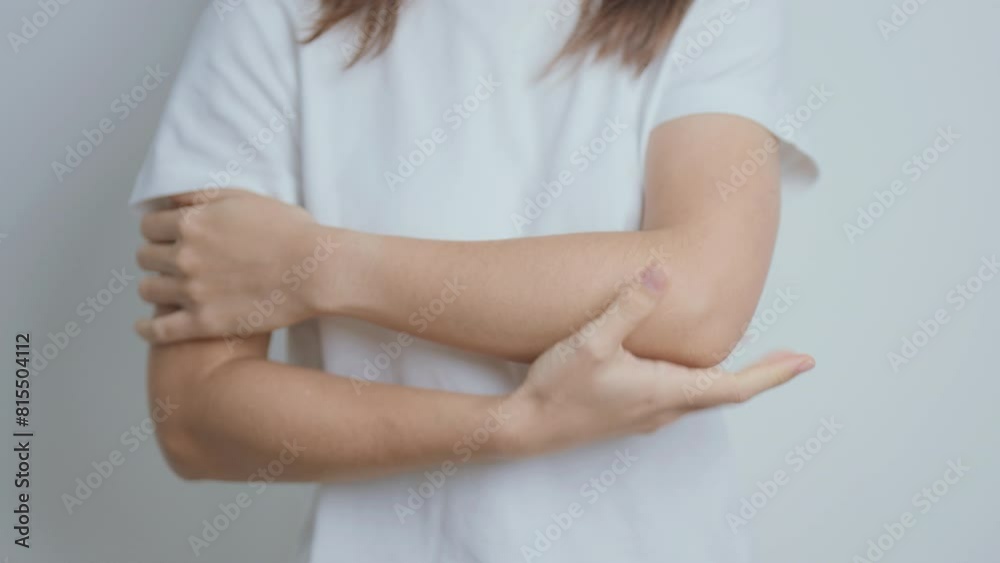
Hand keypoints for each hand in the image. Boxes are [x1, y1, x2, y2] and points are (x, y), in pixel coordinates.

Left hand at [134, 189, 340, 343]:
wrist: (315, 271)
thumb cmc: (291, 232)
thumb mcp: (246, 199)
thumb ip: (204, 196)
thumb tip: (171, 199)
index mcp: (192, 223)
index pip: (149, 226)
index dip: (158, 230)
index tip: (166, 236)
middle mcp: (184, 255)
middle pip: (144, 257)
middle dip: (156, 257)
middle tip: (170, 262)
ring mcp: (191, 291)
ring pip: (148, 290)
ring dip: (155, 288)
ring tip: (166, 290)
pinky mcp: (203, 323)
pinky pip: (158, 330)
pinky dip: (146, 329)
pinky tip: (146, 327)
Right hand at [506, 265, 814, 455]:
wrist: (526, 427)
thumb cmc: (559, 388)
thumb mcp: (593, 340)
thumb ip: (629, 306)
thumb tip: (660, 273)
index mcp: (666, 391)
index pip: (735, 386)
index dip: (773, 373)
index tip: (804, 362)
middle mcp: (663, 409)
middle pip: (723, 393)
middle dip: (757, 375)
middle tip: (786, 358)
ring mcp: (645, 416)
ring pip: (698, 397)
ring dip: (725, 379)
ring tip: (743, 360)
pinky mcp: (628, 415)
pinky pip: (675, 398)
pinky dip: (695, 382)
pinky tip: (681, 368)